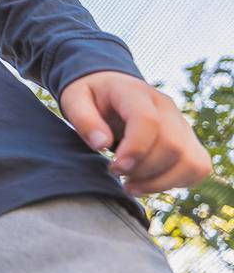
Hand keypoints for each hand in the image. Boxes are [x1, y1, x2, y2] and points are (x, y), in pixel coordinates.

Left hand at [59, 70, 212, 196]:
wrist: (109, 87)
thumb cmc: (90, 96)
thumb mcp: (74, 100)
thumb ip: (83, 119)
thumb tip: (102, 145)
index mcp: (135, 92)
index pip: (147, 121)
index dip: (134, 150)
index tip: (114, 168)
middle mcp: (166, 106)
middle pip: (172, 146)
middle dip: (143, 170)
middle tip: (115, 173)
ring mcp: (181, 123)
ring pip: (190, 161)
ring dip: (161, 182)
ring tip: (131, 185)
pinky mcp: (189, 140)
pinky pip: (198, 167)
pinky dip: (177, 182)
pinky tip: (149, 182)